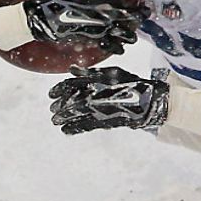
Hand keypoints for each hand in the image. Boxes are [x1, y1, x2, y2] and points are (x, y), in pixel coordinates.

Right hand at [23, 0, 152, 54]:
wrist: (36, 19)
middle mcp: (97, 15)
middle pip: (125, 15)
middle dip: (138, 13)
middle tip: (147, 11)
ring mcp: (92, 29)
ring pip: (118, 32)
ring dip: (130, 32)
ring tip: (137, 31)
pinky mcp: (85, 40)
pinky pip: (105, 46)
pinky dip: (115, 47)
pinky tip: (122, 47)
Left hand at [49, 66, 168, 133]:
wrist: (149, 100)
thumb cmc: (130, 84)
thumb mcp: (111, 72)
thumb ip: (91, 72)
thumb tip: (73, 70)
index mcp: (97, 81)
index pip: (73, 84)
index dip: (60, 89)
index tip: (51, 94)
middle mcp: (97, 95)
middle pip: (72, 100)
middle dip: (61, 106)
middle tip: (52, 109)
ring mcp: (101, 109)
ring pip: (78, 114)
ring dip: (64, 117)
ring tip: (55, 120)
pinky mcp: (106, 122)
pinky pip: (87, 126)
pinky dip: (75, 128)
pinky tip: (66, 130)